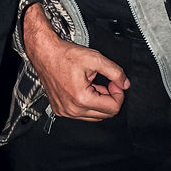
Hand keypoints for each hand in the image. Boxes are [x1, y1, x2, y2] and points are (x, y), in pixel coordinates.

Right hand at [22, 3, 128, 120]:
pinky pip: (81, 114)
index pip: (113, 108)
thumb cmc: (65, 55)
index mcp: (81, 99)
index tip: (115, 83)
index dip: (118, 94)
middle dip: (109, 98)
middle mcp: (72, 109)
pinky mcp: (60, 110)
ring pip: (94, 116)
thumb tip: (125, 84)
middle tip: (105, 83)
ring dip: (98, 102)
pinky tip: (83, 89)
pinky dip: (87, 104)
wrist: (45, 53)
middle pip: (105, 114)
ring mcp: (64, 111)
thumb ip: (115, 72)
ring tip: (93, 85)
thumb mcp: (95, 58)